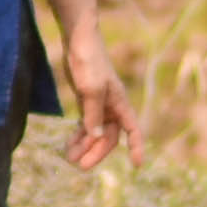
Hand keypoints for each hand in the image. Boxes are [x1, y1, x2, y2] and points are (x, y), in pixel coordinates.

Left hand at [58, 27, 133, 170]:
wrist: (78, 40)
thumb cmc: (89, 61)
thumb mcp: (91, 88)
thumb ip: (93, 113)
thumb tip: (96, 136)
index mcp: (120, 103)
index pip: (133, 130)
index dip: (136, 147)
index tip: (137, 165)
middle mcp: (112, 106)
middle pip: (108, 136)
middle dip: (96, 152)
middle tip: (80, 166)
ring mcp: (98, 104)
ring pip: (95, 132)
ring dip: (84, 146)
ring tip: (69, 158)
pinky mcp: (85, 100)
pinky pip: (85, 124)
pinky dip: (78, 135)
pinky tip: (68, 145)